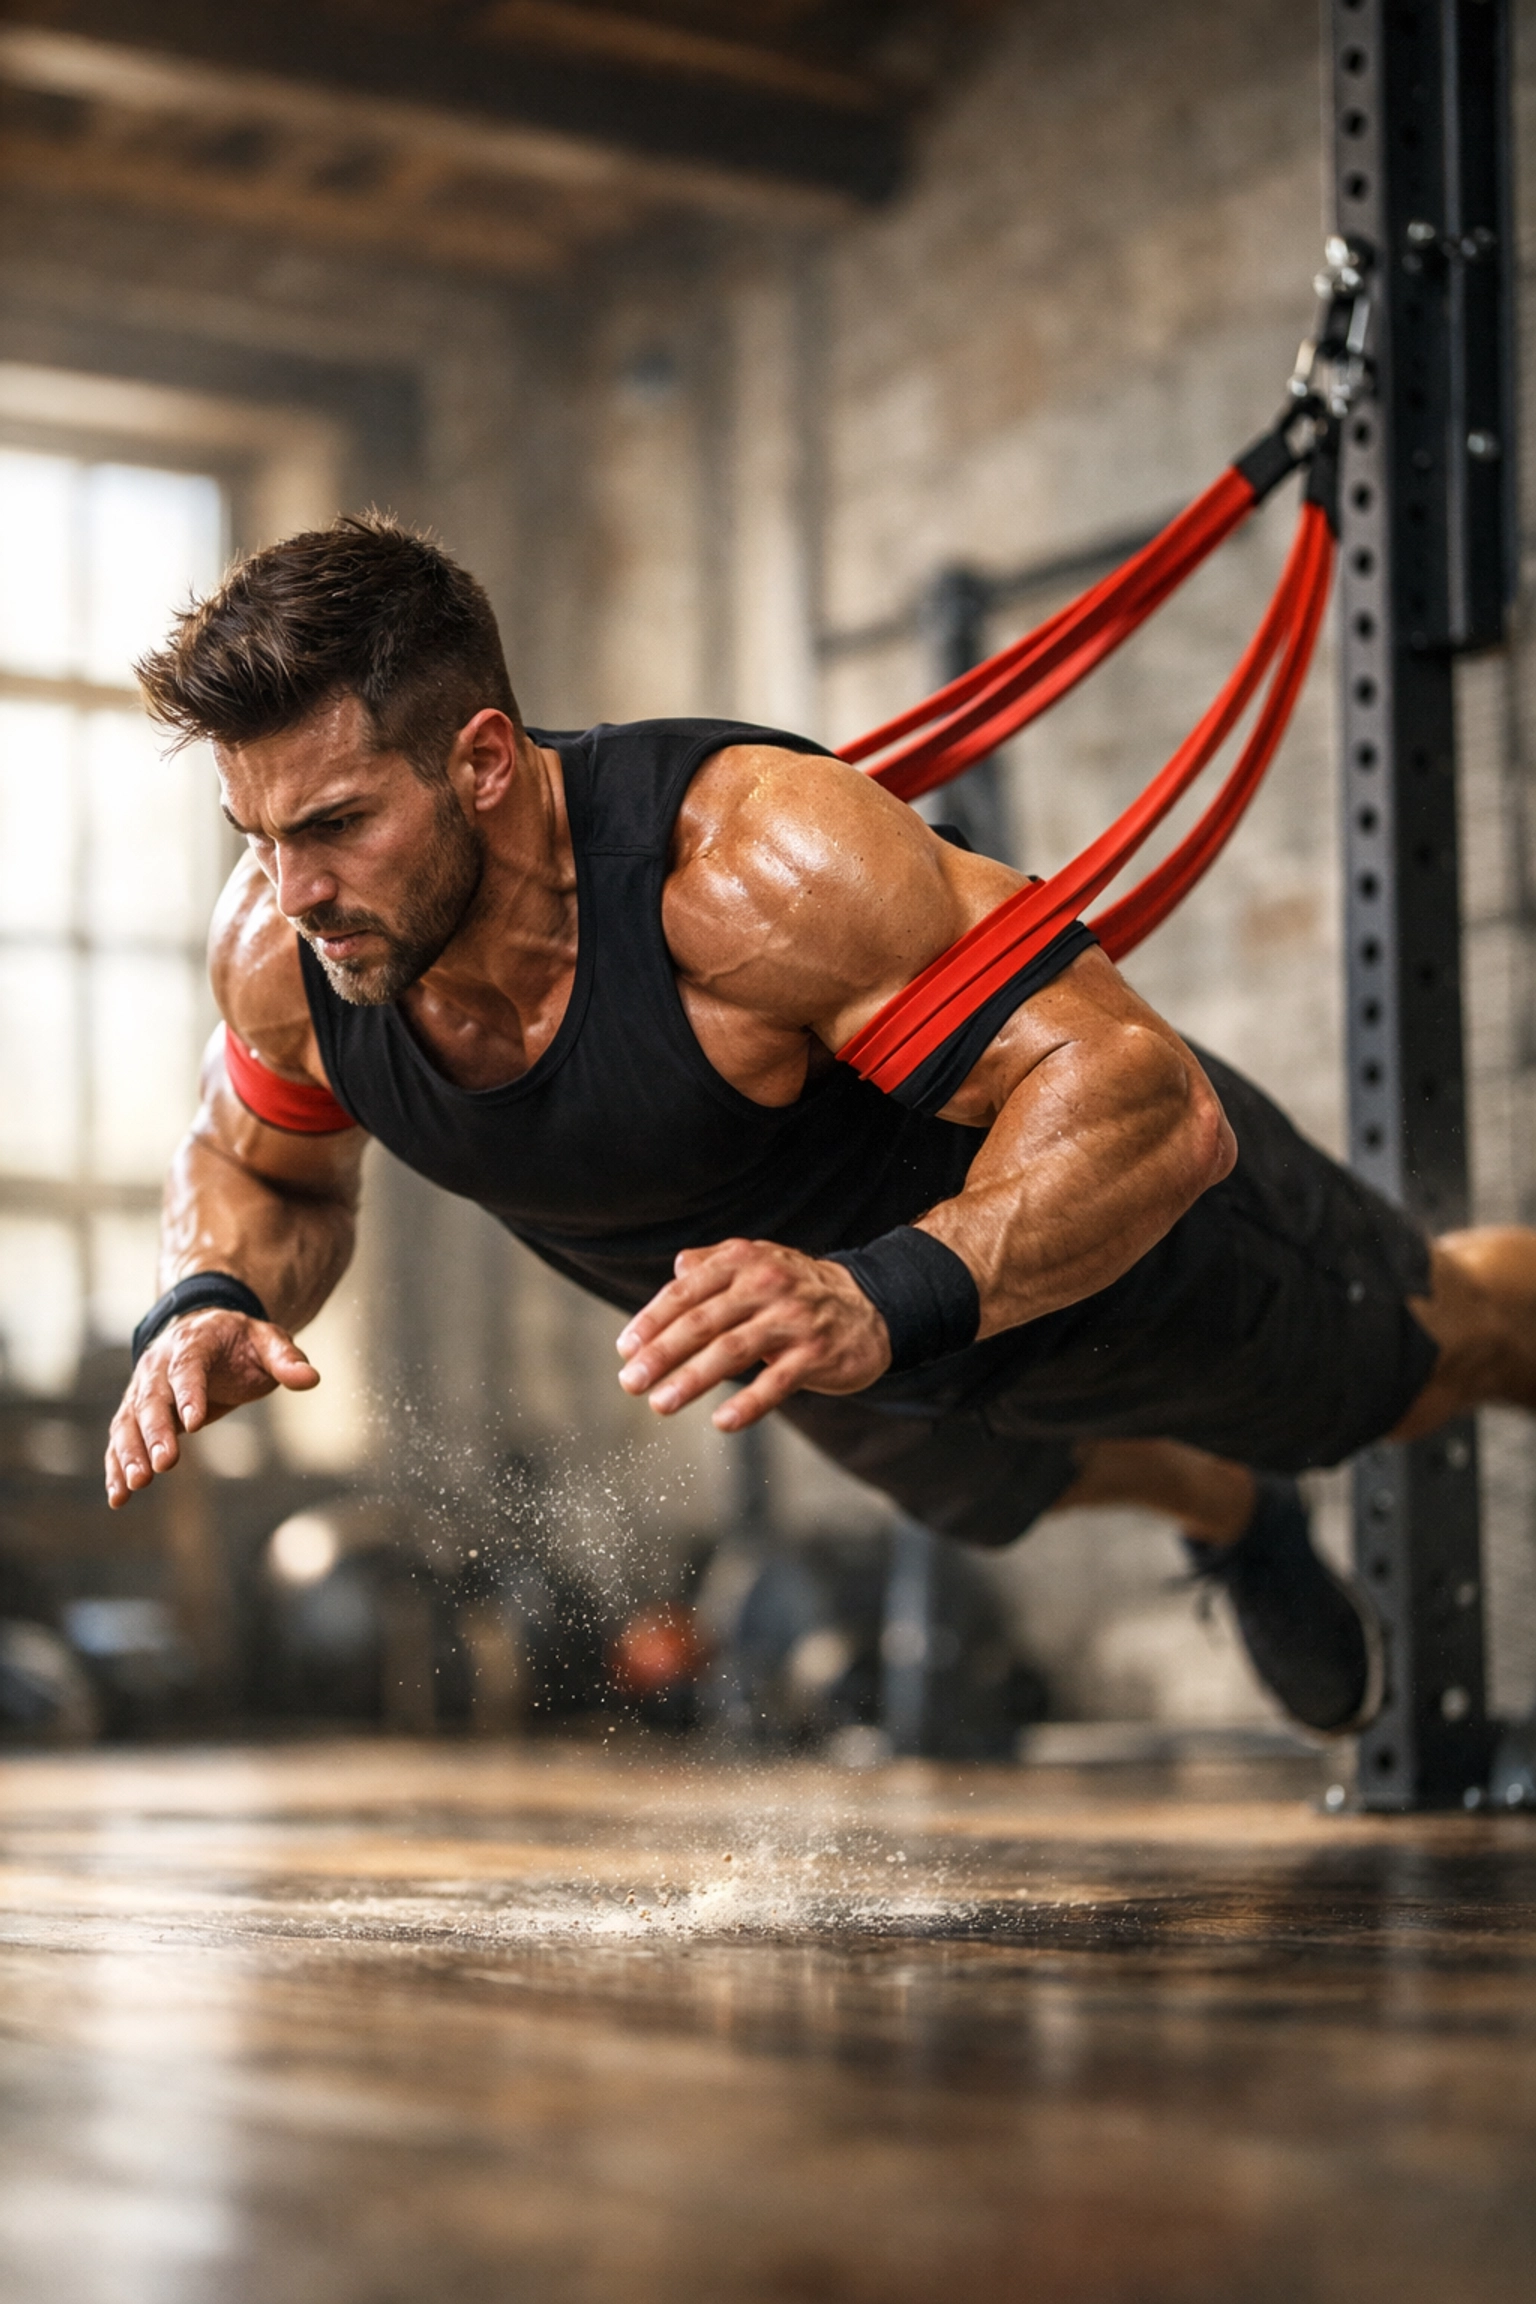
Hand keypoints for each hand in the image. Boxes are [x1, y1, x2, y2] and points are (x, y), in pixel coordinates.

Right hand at [105, 1310, 317, 1506]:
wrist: (203, 1329)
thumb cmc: (239, 1341)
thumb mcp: (268, 1341)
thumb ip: (286, 1359)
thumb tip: (311, 1378)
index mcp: (193, 1342)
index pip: (188, 1368)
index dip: (189, 1395)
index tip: (193, 1425)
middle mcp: (159, 1364)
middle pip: (152, 1398)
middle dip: (155, 1433)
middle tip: (162, 1466)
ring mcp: (143, 1388)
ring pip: (130, 1421)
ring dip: (129, 1453)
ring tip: (135, 1485)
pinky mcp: (135, 1411)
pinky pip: (121, 1439)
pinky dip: (116, 1467)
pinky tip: (119, 1497)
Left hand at [616, 1238, 891, 1431]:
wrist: (873, 1305)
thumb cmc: (799, 1289)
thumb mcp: (759, 1263)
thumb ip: (714, 1264)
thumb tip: (676, 1269)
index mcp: (743, 1262)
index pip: (686, 1292)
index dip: (652, 1320)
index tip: (625, 1349)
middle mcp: (766, 1285)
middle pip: (702, 1322)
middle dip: (661, 1354)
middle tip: (630, 1382)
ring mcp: (793, 1320)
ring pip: (732, 1351)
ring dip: (692, 1379)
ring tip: (661, 1403)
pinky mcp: (817, 1354)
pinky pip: (776, 1381)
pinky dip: (748, 1403)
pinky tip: (722, 1421)